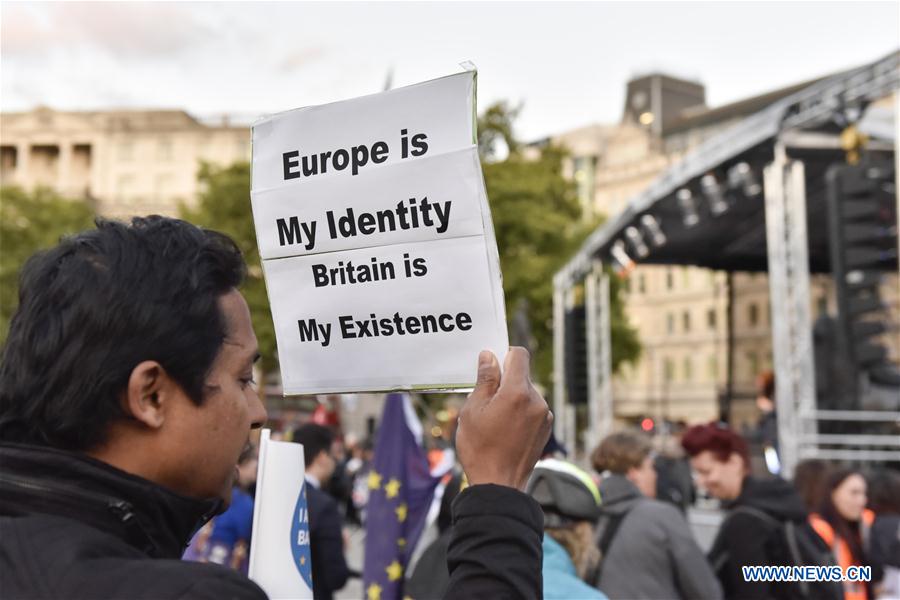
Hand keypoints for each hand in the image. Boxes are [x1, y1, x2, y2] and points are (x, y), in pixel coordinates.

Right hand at [456, 347, 551, 490]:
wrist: (499, 485)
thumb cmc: (480, 448)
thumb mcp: (473, 410)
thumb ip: (485, 380)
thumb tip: (489, 357)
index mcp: (518, 392)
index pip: (519, 355)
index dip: (503, 356)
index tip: (491, 367)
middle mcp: (537, 401)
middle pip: (522, 375)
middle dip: (505, 381)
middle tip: (486, 400)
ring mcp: (545, 415)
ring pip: (527, 393)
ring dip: (512, 398)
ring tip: (495, 420)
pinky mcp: (547, 428)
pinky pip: (533, 408)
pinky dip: (521, 411)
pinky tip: (506, 429)